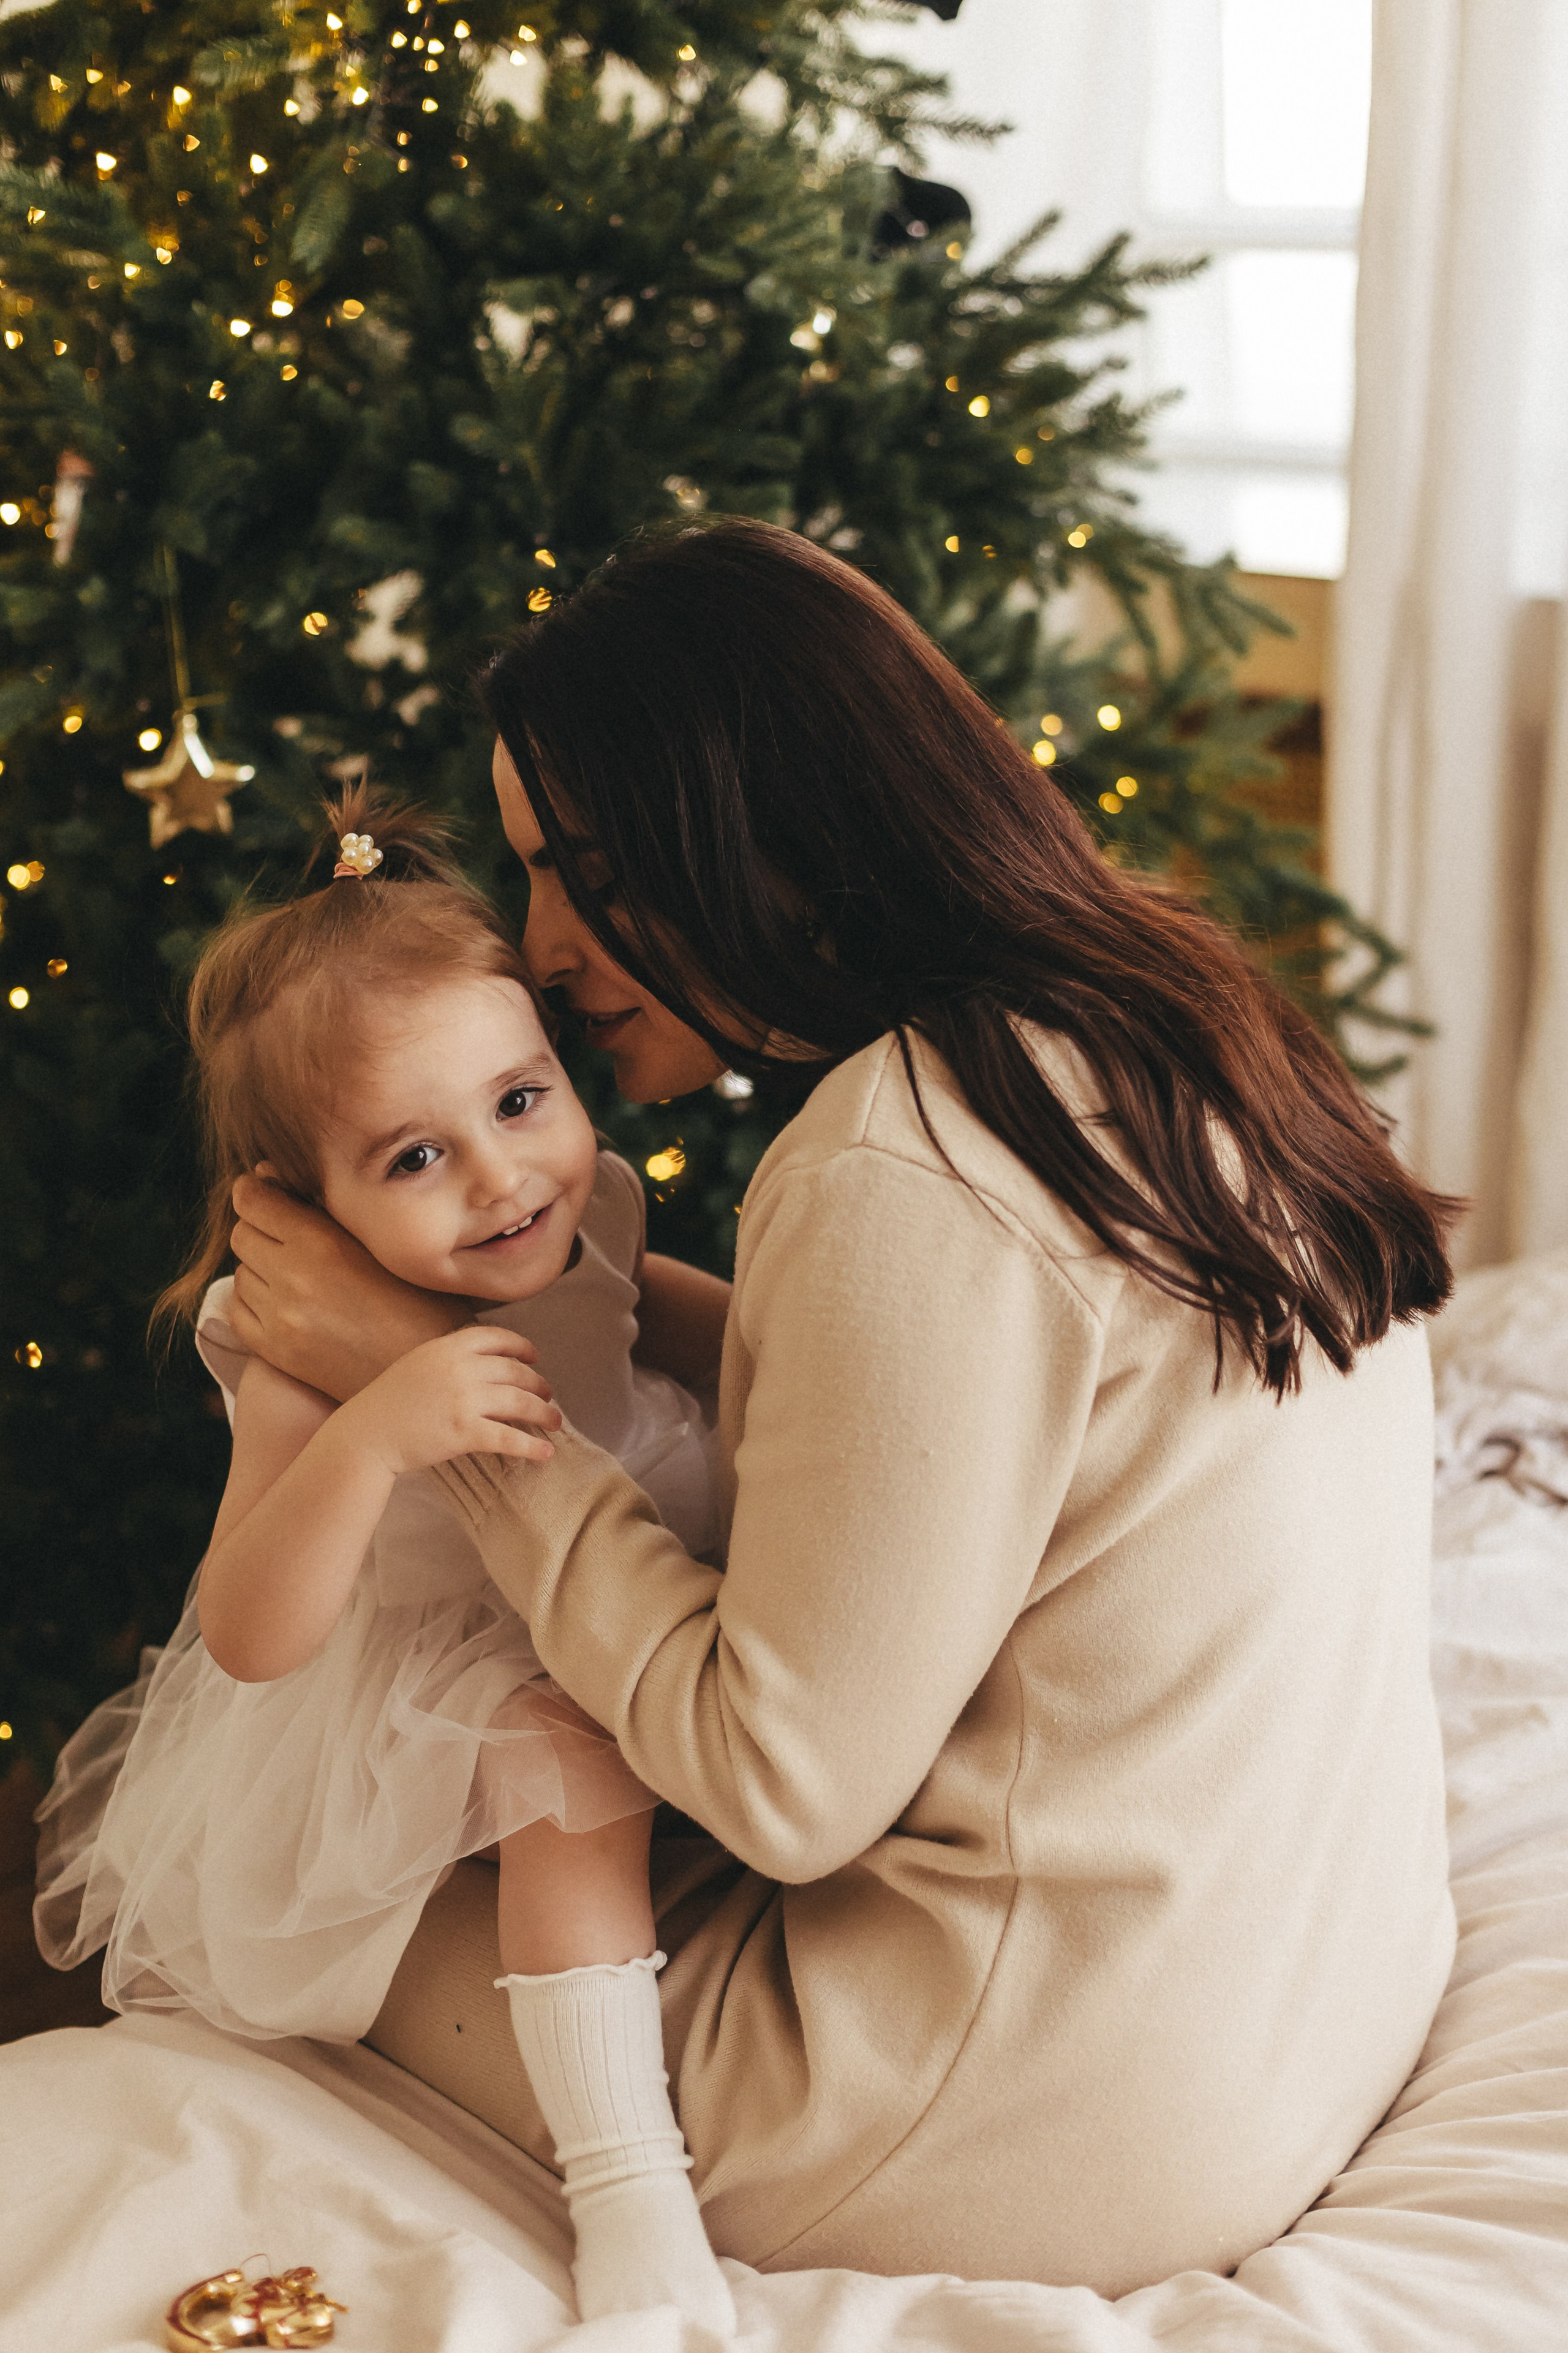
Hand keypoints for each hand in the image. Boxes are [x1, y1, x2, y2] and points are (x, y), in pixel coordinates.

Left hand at [230, 1169, 477, 1400]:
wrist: (431, 1372)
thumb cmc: (423, 1299)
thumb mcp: (383, 1241)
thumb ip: (325, 1208)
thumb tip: (264, 1174)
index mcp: (322, 1243)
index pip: (254, 1201)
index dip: (256, 1191)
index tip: (266, 1190)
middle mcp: (294, 1279)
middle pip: (242, 1234)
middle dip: (261, 1228)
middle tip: (291, 1233)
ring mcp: (281, 1319)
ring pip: (242, 1272)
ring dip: (260, 1266)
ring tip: (296, 1271)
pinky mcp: (277, 1352)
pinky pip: (239, 1311)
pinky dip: (254, 1301)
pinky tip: (284, 1301)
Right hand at [336, 1326, 562, 1477]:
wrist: (365, 1434)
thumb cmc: (388, 1403)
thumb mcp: (417, 1364)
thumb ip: (449, 1359)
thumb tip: (483, 1363)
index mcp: (447, 1347)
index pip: (496, 1338)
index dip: (522, 1346)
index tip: (535, 1357)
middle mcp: (459, 1368)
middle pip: (515, 1371)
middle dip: (538, 1384)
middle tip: (549, 1396)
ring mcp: (463, 1399)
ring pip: (520, 1402)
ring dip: (544, 1413)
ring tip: (555, 1423)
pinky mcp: (464, 1432)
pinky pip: (509, 1438)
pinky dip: (531, 1446)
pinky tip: (545, 1453)